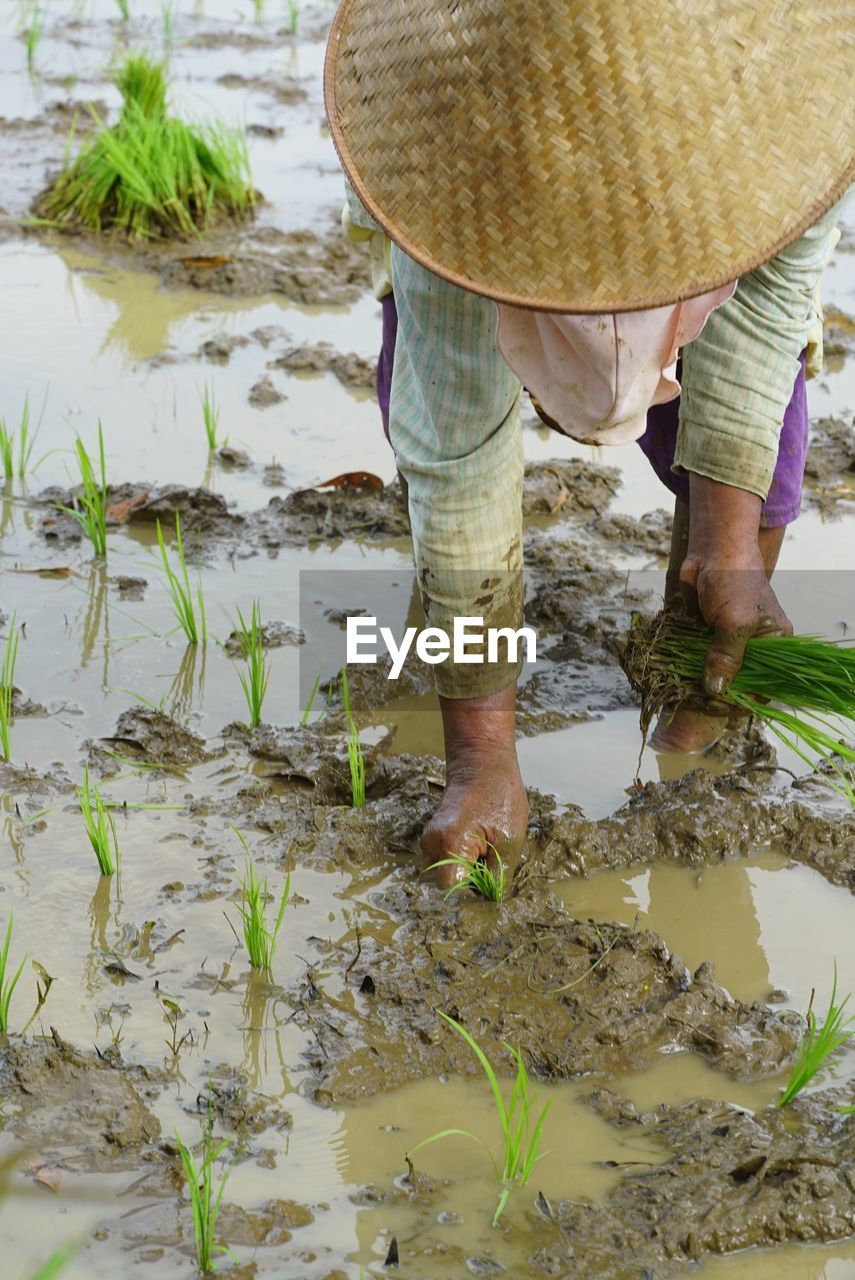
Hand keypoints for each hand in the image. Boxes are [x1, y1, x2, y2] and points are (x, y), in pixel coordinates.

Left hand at [679, 476, 791, 696]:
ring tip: (679, 693)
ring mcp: (728, 640)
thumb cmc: (734, 581)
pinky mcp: (706, 633)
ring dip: (696, 680)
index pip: (764, 683)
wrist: (712, 549)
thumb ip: (726, 657)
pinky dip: (684, 665)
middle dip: (716, 692)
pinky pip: (695, 657)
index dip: (743, 699)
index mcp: (773, 644)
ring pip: (712, 671)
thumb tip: (716, 690)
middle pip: (736, 680)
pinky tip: (671, 677)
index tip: (718, 710)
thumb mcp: (735, 623)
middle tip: (694, 705)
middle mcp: (753, 645)